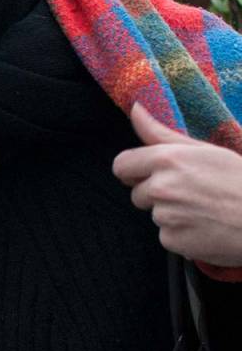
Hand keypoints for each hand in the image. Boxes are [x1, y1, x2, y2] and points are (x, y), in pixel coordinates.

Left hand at [112, 103, 241, 265]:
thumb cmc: (240, 179)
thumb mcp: (205, 149)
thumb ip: (161, 133)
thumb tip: (135, 109)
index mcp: (166, 160)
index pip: (121, 165)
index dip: (134, 171)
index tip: (149, 174)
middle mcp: (160, 188)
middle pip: (138, 193)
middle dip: (157, 194)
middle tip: (193, 193)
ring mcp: (165, 216)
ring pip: (155, 214)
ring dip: (173, 214)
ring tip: (205, 210)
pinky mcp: (172, 241)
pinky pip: (167, 236)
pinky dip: (182, 234)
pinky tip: (206, 227)